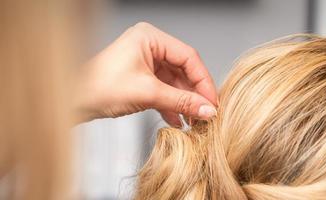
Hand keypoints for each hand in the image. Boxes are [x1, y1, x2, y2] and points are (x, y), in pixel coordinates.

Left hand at [77, 22, 217, 125]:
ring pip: (174, 82)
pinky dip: (171, 105)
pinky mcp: (141, 77)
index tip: (212, 101)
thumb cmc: (100, 88)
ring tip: (194, 120)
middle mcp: (149, 46)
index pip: (188, 57)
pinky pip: (163, 89)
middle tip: (206, 112)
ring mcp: (145, 62)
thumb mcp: (148, 94)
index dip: (203, 80)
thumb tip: (208, 109)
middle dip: (194, 93)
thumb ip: (181, 101)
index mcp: (150, 38)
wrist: (73, 101)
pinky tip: (179, 120)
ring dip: (184, 102)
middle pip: (183, 70)